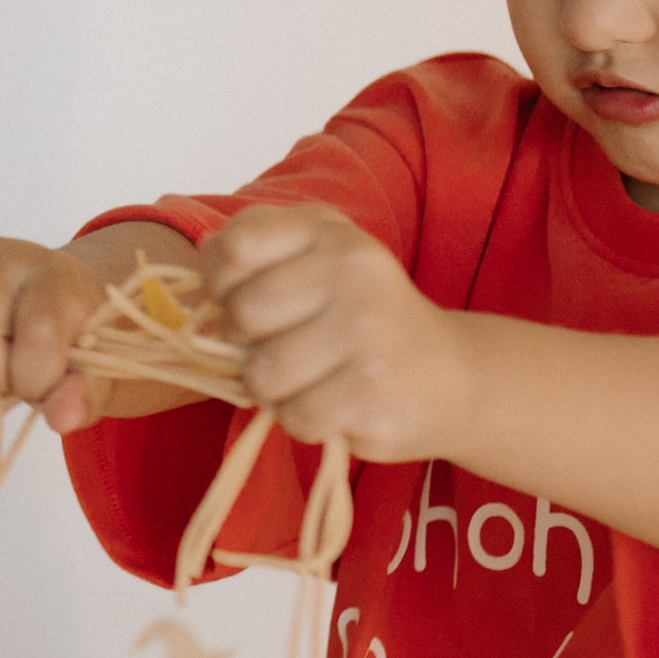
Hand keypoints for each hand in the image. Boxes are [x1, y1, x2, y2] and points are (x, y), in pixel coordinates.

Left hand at [200, 204, 467, 461]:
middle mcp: (354, 277)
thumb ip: (265, 244)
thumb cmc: (370, 317)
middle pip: (242, 316)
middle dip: (248, 344)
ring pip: (262, 376)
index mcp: (334, 236)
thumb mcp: (329, 257)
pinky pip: (294, 418)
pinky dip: (303, 421)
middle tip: (283, 347)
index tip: (242, 297)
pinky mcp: (371, 398)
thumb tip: (205, 255)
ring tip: (311, 380)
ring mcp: (367, 338)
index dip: (221, 280)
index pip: (238, 246)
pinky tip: (334, 406)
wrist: (453, 374)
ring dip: (274, 390)